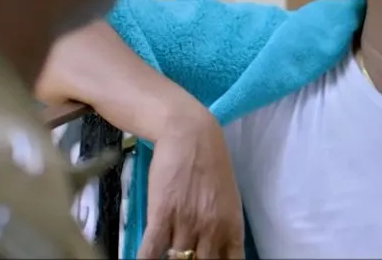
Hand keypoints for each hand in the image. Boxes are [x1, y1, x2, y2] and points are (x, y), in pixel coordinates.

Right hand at [137, 110, 244, 259]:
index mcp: (232, 227)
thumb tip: (219, 251)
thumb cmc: (211, 164)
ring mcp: (186, 224)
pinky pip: (150, 251)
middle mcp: (211, 230)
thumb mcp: (227, 199)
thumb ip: (223, 227)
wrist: (190, 134)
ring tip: (166, 258)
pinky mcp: (161, 216)